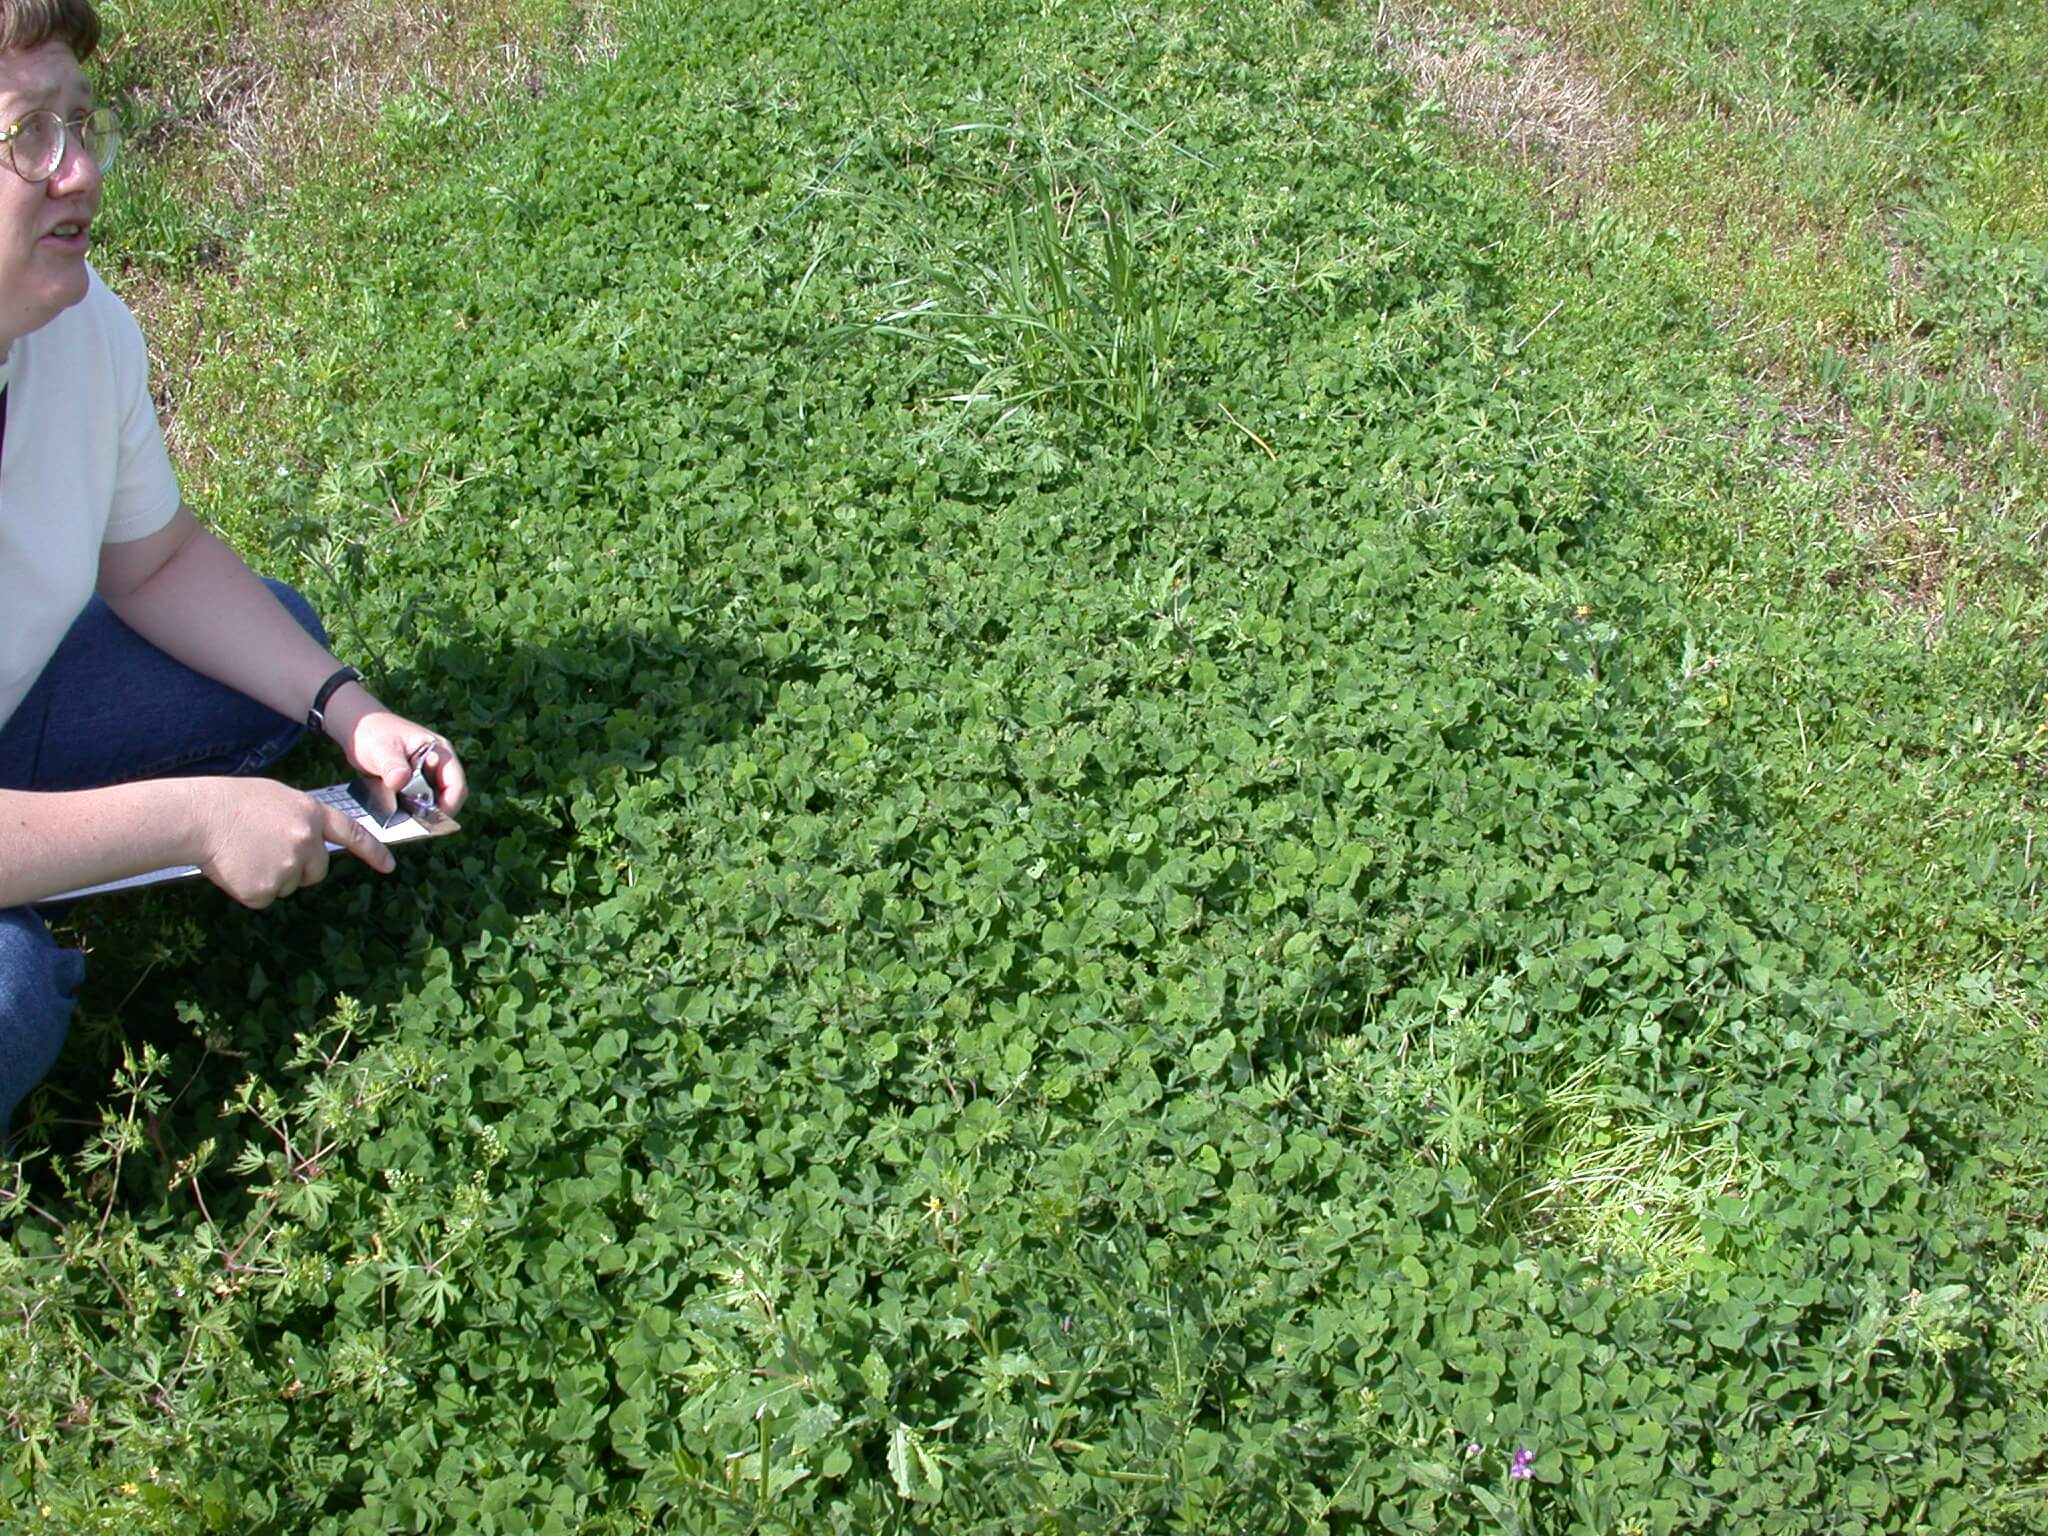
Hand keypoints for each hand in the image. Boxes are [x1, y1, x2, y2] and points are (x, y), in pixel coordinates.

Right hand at [188, 778, 394, 908]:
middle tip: (266, 850)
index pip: (352, 834)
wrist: (199, 817)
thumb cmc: (232, 803)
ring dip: (270, 876)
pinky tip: (235, 867)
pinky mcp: (265, 890)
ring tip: (244, 852)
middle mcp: (307, 842)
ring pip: (288, 885)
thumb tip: (311, 846)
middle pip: (317, 871)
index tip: (390, 867)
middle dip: (299, 868)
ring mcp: (287, 868)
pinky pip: (264, 897)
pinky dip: (250, 888)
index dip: (373, 852)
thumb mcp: (278, 799)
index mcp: (312, 814)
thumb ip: (303, 821)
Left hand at [335, 706, 468, 816]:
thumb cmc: (372, 732)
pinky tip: (397, 815)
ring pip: (434, 801)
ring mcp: (428, 774)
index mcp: (440, 753)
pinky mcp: (416, 783)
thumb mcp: (381, 749)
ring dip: (422, 812)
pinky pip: (420, 801)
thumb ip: (392, 765)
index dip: (448, 806)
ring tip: (403, 821)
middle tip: (413, 824)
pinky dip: (411, 810)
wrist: (358, 728)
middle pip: (448, 796)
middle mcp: (439, 765)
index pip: (456, 785)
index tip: (430, 821)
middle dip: (434, 812)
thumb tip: (400, 782)